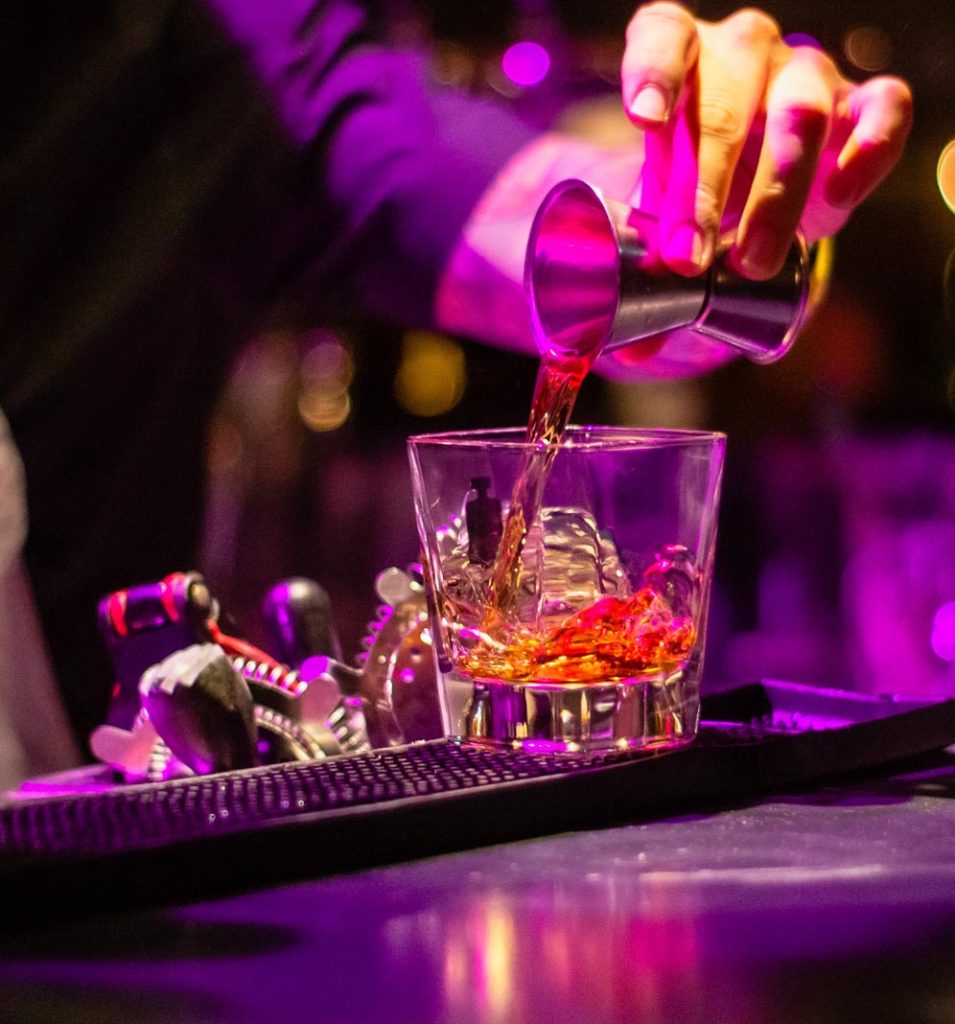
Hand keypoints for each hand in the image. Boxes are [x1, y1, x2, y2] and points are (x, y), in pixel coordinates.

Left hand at [621, 2, 911, 277]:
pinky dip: (867, 152)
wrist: (754, 181)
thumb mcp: (659, 218)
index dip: (653, 74)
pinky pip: (883, 107)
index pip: (662, 39)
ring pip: (801, 110)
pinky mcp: (860, 103)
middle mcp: (741, 54)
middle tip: (689, 259)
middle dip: (705, 190)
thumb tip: (634, 348)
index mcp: (679, 60)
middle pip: (725, 105)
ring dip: (776, 193)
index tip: (644, 120)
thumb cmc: (695, 186)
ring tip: (752, 261)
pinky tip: (838, 200)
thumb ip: (644, 269)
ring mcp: (803, 74)